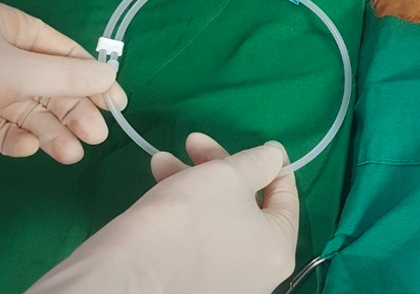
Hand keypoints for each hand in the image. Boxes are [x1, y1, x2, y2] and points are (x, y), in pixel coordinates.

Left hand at [0, 1, 125, 163]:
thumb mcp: (19, 72)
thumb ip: (68, 78)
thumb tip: (111, 76)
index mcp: (13, 28)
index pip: (64, 53)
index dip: (93, 78)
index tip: (116, 105)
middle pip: (47, 84)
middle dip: (71, 110)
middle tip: (94, 137)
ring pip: (24, 108)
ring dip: (48, 130)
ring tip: (69, 155)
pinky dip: (13, 137)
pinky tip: (26, 149)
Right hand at [27, 135, 298, 293]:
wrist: (133, 269)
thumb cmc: (193, 216)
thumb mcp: (230, 174)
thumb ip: (259, 161)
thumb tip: (275, 156)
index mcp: (277, 248)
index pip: (286, 196)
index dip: (271, 163)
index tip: (252, 143)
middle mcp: (258, 272)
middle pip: (246, 203)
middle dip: (218, 165)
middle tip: (194, 141)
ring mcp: (224, 282)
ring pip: (217, 215)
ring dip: (193, 179)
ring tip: (162, 159)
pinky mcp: (192, 283)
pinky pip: (198, 236)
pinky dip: (183, 208)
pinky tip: (158, 181)